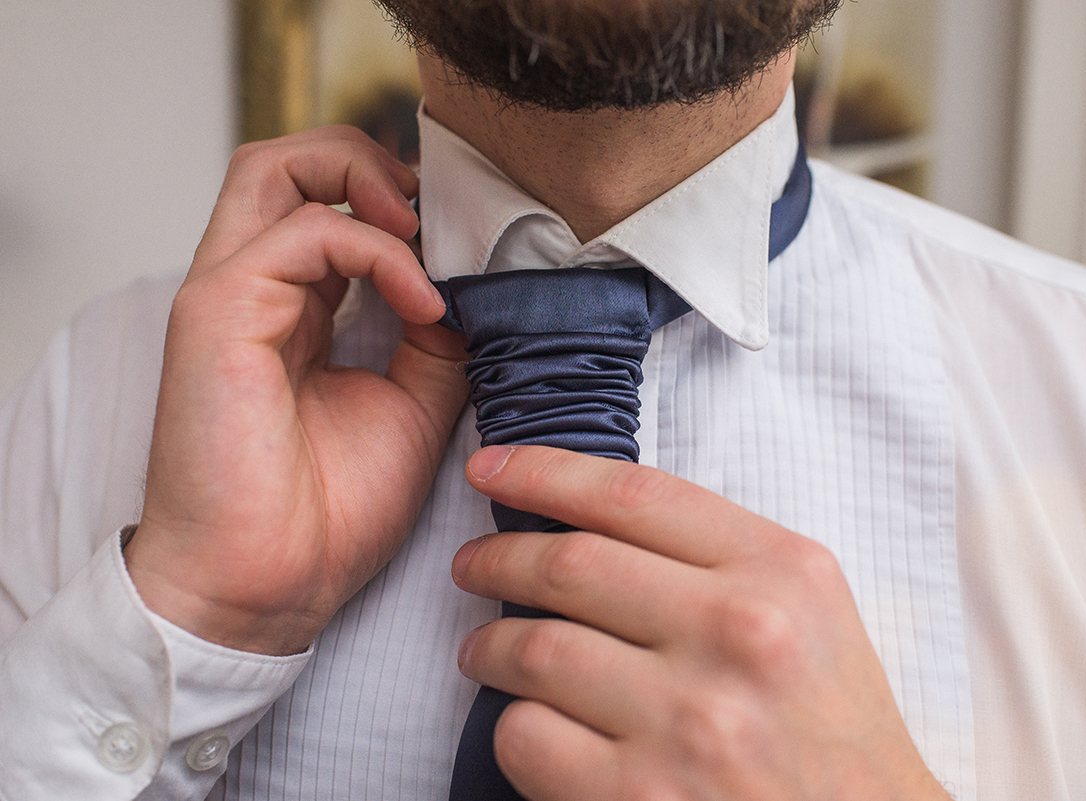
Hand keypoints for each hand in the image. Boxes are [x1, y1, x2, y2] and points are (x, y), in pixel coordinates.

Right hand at [124, 127, 469, 655]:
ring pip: (274, 167)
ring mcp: (230, 295)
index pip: (330, 207)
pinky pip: (304, 233)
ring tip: (424, 232)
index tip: (463, 241)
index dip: (398, 203)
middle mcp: (257, 292)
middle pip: (289, 164)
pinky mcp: (217, 310)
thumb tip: (470, 286)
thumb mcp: (413, 407)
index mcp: (295, 311)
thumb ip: (434, 338)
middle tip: (434, 212)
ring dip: (365, 178)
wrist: (269, 586)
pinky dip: (378, 251)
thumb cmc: (329, 513)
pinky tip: (423, 303)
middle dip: (368, 161)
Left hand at [451, 445, 950, 800]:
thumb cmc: (833, 733)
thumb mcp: (810, 613)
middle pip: (570, 564)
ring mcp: (690, 721)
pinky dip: (512, 724)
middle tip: (473, 565)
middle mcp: (738, 635)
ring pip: (535, 648)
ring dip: (489, 646)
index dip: (545, 471)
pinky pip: (527, 736)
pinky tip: (528, 723)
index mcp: (781, 575)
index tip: (493, 469)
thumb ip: (720, 557)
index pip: (633, 495)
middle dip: (497, 558)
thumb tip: (592, 519)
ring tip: (484, 650)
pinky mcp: (641, 798)